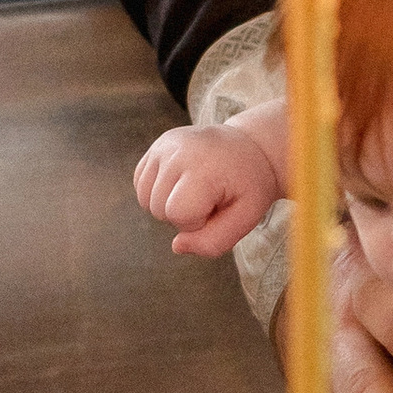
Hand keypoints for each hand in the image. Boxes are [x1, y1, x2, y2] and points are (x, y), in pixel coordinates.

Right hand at [135, 124, 278, 255]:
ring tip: (196, 190)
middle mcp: (177, 151)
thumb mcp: (245, 219)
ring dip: (168, 205)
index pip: (177, 214)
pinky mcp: (155, 146)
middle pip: (158, 209)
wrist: (252, 147)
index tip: (217, 207)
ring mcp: (163, 146)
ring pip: (145, 199)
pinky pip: (140, 184)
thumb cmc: (249, 185)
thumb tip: (176, 246)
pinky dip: (157, 192)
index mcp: (202, 167)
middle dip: (183, 215)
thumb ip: (213, 242)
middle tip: (209, 197)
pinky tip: (181, 183)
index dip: (196, 222)